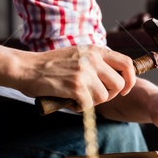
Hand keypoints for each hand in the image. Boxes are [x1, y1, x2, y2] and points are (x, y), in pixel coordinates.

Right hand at [13, 45, 135, 110]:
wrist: (27, 68)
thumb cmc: (50, 65)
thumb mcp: (78, 54)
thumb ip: (96, 62)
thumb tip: (116, 78)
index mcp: (95, 50)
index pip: (127, 63)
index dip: (130, 79)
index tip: (123, 89)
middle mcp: (92, 59)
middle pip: (119, 84)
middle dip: (109, 95)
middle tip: (93, 96)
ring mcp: (85, 72)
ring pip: (104, 97)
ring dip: (92, 102)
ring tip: (76, 96)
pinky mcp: (76, 86)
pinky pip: (89, 105)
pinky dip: (79, 107)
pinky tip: (68, 100)